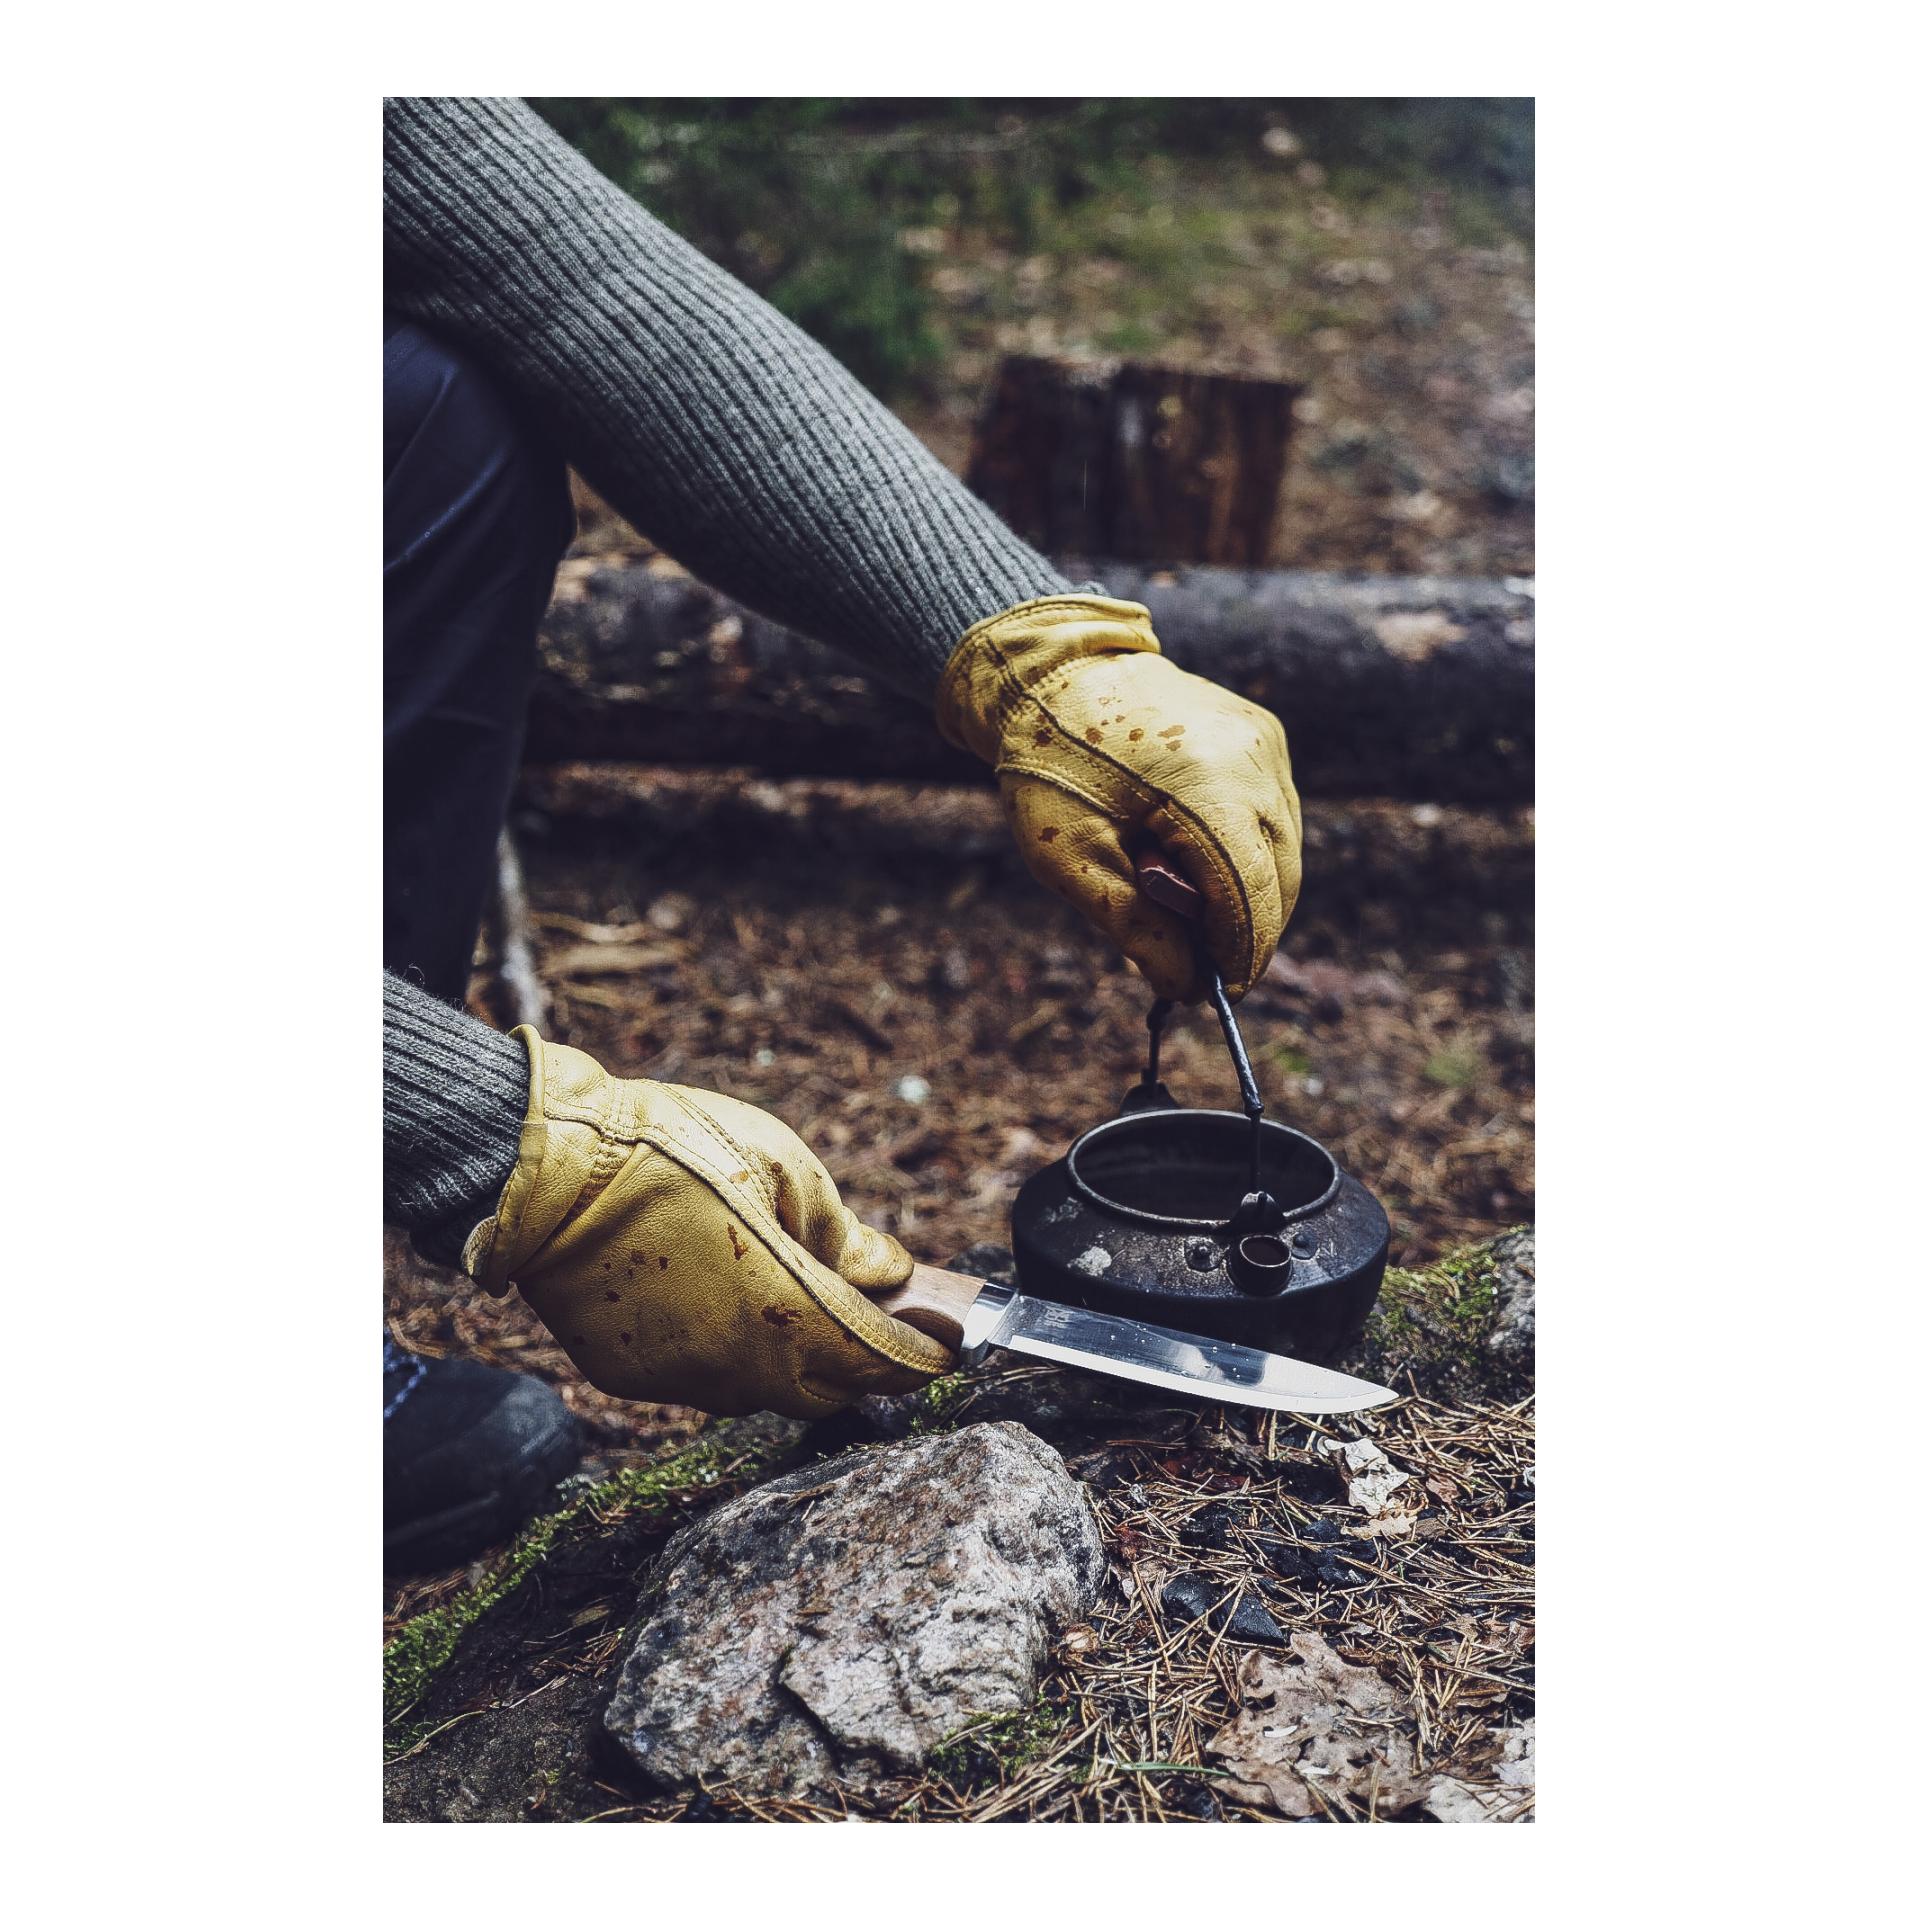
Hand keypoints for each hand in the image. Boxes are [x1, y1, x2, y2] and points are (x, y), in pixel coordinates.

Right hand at [463, 1031, 951, 1416]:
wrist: (549, 1167)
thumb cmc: (671, 1150)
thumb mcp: (783, 1168)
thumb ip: (844, 1234)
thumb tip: (891, 1271)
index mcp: (787, 1311)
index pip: (879, 1358)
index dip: (922, 1355)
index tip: (948, 1345)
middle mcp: (738, 1365)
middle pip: (827, 1390)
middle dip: (861, 1364)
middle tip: (877, 1322)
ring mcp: (681, 1377)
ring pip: (761, 1389)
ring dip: (789, 1356)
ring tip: (786, 1294)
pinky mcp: (632, 1375)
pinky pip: (701, 1376)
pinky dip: (725, 1350)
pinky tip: (713, 1296)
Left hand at [937, 595, 1301, 1001]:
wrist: (1050, 672)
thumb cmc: (1050, 765)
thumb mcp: (1073, 859)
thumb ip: (1135, 928)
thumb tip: (1187, 989)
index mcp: (1208, 787)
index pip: (1253, 897)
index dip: (1238, 956)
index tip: (1212, 995)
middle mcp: (1254, 760)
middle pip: (1280, 879)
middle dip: (1245, 931)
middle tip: (1197, 962)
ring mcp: (1265, 743)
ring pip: (1285, 850)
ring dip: (1248, 891)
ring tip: (1185, 901)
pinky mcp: (1264, 735)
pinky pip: (1274, 814)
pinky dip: (1247, 850)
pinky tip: (1195, 855)